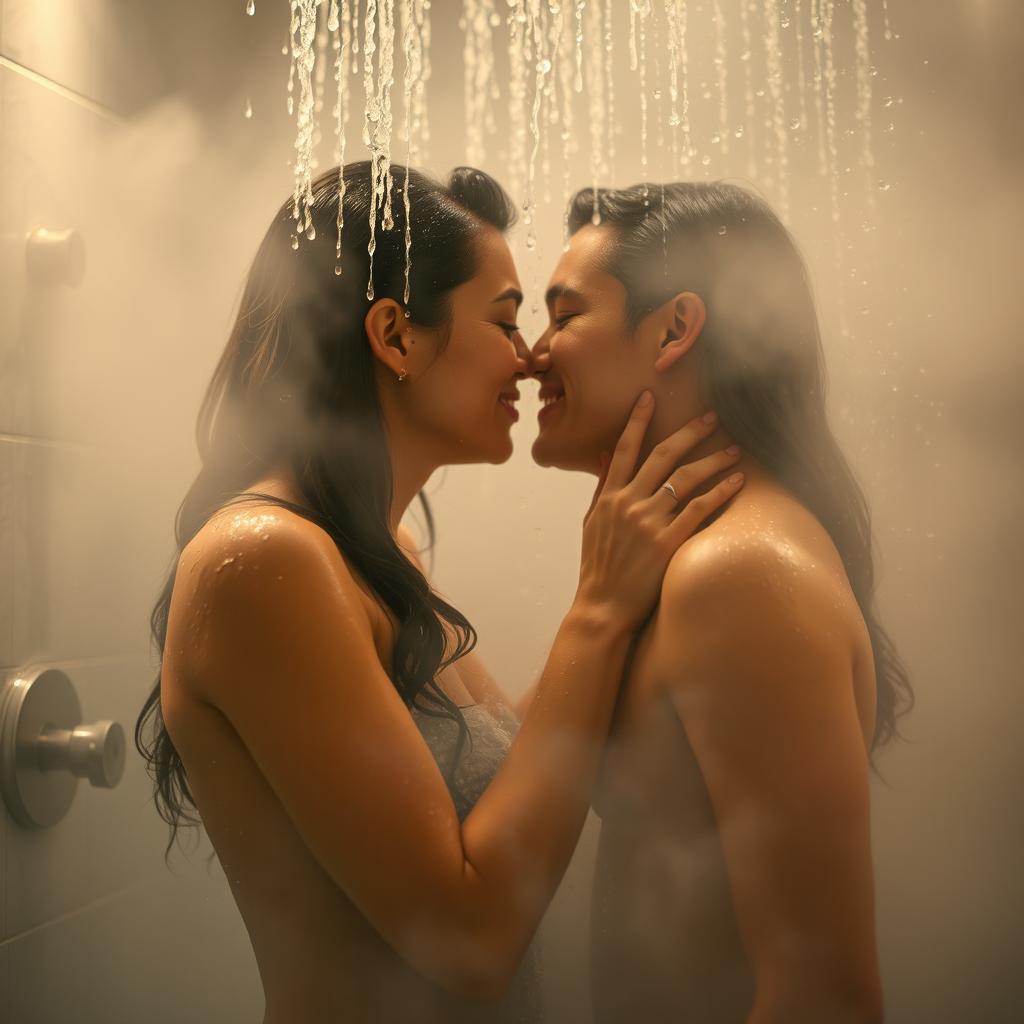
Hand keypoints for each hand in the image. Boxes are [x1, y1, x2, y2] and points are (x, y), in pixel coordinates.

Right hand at [575, 392, 744, 631]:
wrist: (602, 608)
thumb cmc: (597, 568)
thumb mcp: (591, 523)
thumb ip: (601, 488)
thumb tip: (605, 455)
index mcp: (609, 497)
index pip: (624, 449)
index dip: (638, 420)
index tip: (650, 396)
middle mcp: (628, 503)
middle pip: (662, 456)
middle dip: (689, 432)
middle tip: (711, 417)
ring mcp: (647, 522)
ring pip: (685, 479)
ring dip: (713, 460)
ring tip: (734, 450)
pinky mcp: (666, 543)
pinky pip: (698, 509)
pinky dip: (719, 492)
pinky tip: (737, 482)